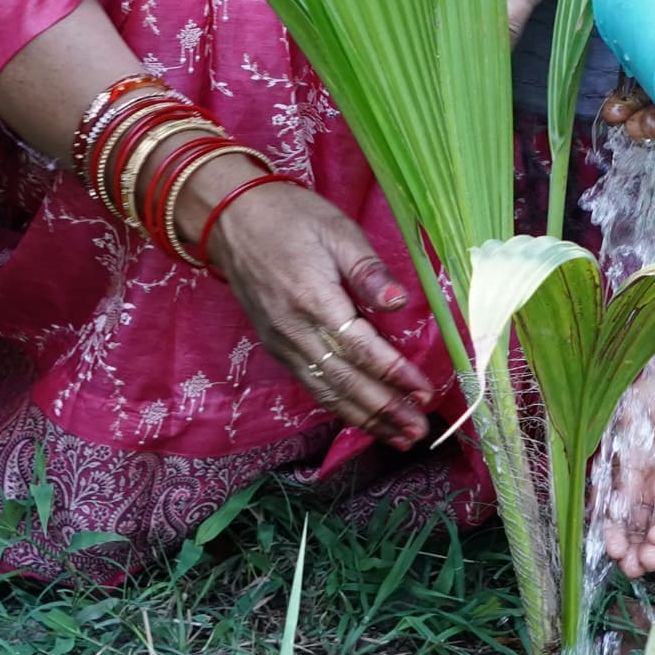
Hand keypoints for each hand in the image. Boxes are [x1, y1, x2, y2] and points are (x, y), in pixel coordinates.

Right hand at [194, 169, 441, 445]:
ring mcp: (282, 343)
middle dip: (384, 409)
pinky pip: (311, 385)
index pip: (360, 348)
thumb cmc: (291, 217)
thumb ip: (368, 271)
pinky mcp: (276, 347)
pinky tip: (363, 419)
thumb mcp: (337, 231)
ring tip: (399, 438)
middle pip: (344, 380)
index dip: (394, 374)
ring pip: (327, 391)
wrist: (231, 220)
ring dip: (365, 418)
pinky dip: (339, 407)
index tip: (424, 392)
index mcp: (313, 299)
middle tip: (418, 430)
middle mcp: (294, 331)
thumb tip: (399, 303)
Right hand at [592, 296, 654, 575]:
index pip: (611, 510)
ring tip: (647, 559)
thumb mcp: (631, 412)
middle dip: (628, 551)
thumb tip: (590, 483)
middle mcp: (649, 483)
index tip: (605, 545)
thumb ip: (612, 448)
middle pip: (634, 528)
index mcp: (625, 467)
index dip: (607, 532)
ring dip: (652, 550)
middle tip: (626, 563)